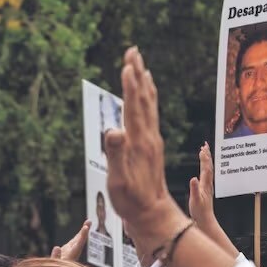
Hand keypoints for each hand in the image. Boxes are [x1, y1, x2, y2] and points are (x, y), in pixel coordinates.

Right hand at [51, 220, 89, 260]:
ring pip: (79, 239)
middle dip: (85, 231)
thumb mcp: (54, 265)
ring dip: (84, 231)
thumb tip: (57, 247)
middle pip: (81, 241)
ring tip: (89, 221)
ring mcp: (72, 250)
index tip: (85, 228)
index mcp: (71, 256)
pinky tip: (84, 228)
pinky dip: (80, 234)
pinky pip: (76, 240)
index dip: (82, 236)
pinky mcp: (69, 249)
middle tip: (89, 221)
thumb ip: (56, 257)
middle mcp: (74, 252)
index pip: (78, 245)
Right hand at [105, 48, 186, 244]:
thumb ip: (116, 154)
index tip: (127, 64)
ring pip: (149, 105)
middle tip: (133, 51)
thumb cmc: (132, 201)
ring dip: (144, 83)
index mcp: (139, 142)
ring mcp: (152, 141)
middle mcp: (148, 137)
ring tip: (140, 65)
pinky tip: (146, 95)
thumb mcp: (118, 180)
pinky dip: (148, 99)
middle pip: (143, 99)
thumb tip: (113, 130)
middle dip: (137, 74)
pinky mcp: (152, 147)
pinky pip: (150, 115)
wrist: (152, 214)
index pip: (133, 107)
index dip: (129, 86)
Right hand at [188, 142, 236, 257]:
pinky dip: (204, 168)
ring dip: (206, 160)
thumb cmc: (199, 212)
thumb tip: (193, 178)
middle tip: (205, 145)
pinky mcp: (205, 190)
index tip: (202, 148)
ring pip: (208, 170)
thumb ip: (194, 189)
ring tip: (204, 152)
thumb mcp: (195, 200)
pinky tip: (202, 167)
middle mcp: (208, 184)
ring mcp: (207, 187)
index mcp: (205, 185)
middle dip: (207, 155)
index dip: (204, 158)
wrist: (205, 220)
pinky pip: (206, 175)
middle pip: (209, 166)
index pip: (206, 168)